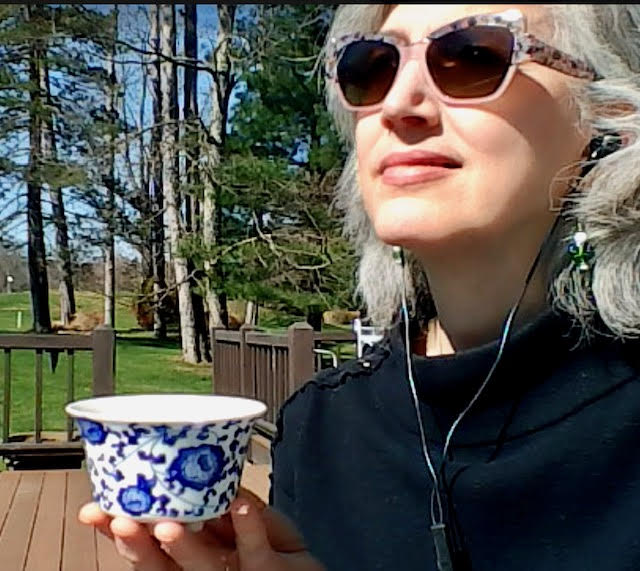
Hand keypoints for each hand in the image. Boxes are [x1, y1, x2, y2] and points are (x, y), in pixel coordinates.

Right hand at [78, 488, 324, 570]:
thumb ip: (213, 507)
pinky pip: (256, 547)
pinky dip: (248, 525)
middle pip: (165, 564)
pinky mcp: (271, 569)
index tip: (93, 512)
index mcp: (193, 561)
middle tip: (120, 522)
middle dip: (139, 545)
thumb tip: (188, 468)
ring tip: (167, 524)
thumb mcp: (233, 529)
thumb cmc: (269, 550)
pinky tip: (239, 504)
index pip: (148, 551)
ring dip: (184, 544)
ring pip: (205, 565)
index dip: (119, 534)